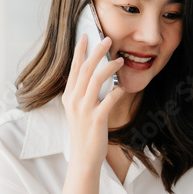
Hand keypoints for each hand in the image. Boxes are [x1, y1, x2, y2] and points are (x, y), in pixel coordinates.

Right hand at [60, 34, 124, 168]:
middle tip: (108, 39)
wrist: (84, 157)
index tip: (85, 36)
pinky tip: (123, 88)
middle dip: (96, 52)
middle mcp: (74, 100)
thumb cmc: (84, 133)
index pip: (74, 68)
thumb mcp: (78, 110)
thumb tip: (94, 75)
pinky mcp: (96, 119)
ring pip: (95, 80)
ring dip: (109, 67)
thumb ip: (83, 93)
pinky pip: (108, 99)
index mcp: (69, 96)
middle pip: (85, 69)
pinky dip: (117, 91)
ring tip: (120, 60)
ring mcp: (84, 109)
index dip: (79, 51)